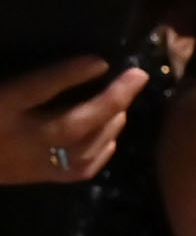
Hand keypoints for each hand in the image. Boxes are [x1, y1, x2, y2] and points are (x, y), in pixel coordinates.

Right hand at [0, 56, 147, 186]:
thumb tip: (48, 56)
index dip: (69, 74)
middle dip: (111, 99)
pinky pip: (75, 171)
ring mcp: (27, 163)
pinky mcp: (33, 179)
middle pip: (72, 122)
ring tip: (126, 103)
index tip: (101, 59)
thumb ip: (28, 78)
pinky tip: (112, 138)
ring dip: (110, 124)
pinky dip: (99, 154)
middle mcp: (16, 138)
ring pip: (80, 149)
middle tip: (138, 76)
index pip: (36, 89)